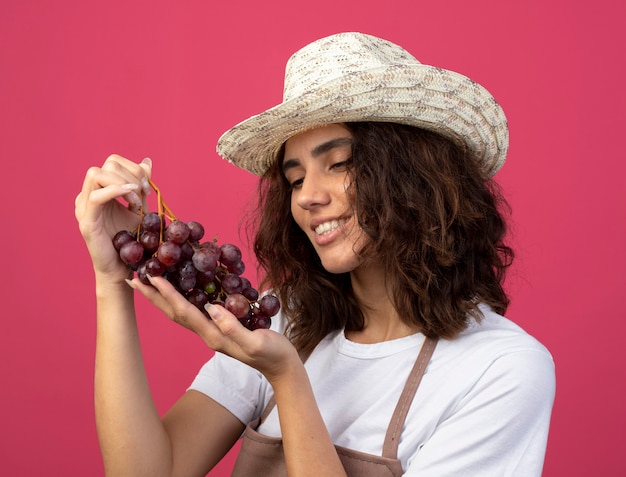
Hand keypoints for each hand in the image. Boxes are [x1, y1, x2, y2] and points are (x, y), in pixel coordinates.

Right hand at [75, 155, 151, 281]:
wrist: (124, 268)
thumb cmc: (131, 241)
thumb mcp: (139, 208)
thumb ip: (141, 185)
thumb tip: (147, 161)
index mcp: (99, 191)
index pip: (112, 162)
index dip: (133, 168)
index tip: (147, 188)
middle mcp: (87, 196)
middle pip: (106, 165)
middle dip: (132, 175)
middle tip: (144, 194)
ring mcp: (83, 208)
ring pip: (96, 174)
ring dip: (123, 183)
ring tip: (137, 201)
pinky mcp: (86, 222)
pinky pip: (95, 197)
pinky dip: (115, 191)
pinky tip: (132, 200)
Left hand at [129, 275, 299, 380]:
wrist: (282, 367)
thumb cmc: (273, 355)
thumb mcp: (256, 343)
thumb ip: (233, 327)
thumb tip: (212, 307)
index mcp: (213, 336)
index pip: (184, 311)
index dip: (168, 293)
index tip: (151, 277)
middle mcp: (207, 333)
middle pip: (174, 312)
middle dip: (153, 296)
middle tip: (133, 278)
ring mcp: (213, 331)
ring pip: (181, 310)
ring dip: (163, 296)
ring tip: (149, 281)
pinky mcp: (221, 327)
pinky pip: (196, 309)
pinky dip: (182, 296)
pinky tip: (183, 287)